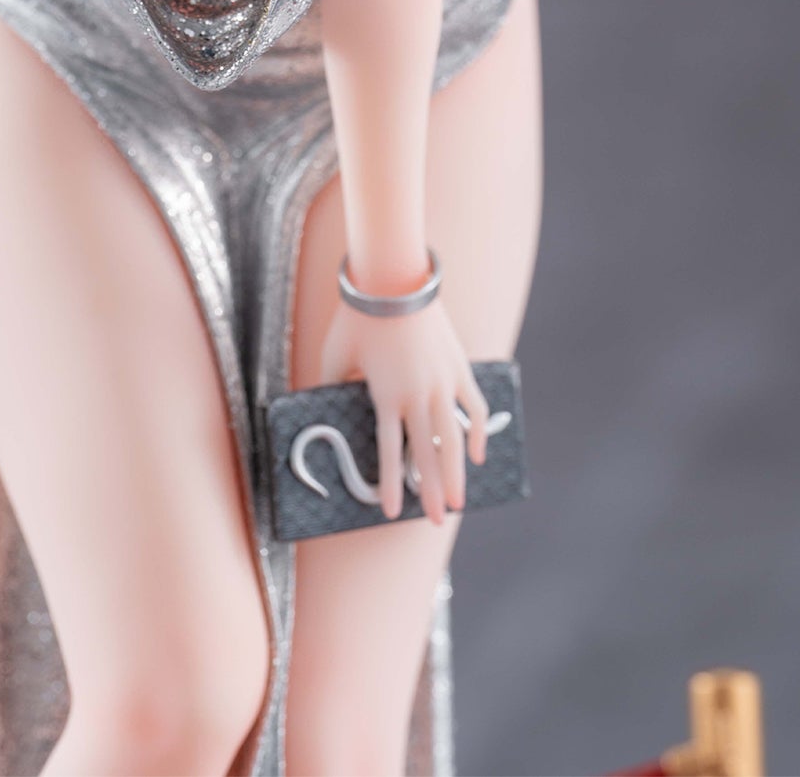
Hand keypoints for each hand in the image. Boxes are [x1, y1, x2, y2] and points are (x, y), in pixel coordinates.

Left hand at [317, 295, 488, 525]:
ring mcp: (443, 383)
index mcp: (386, 396)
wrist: (394, 279)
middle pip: (427, 455)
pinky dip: (476, 432)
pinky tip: (476, 454)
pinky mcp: (458, 368)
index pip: (390, 452)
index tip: (390, 512)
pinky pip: (472, 407)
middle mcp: (418, 396)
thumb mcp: (334, 354)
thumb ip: (329, 385)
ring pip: (453, 439)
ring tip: (460, 501)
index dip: (390, 483)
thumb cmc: (358, 316)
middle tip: (436, 520)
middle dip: (431, 492)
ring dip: (457, 473)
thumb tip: (322, 404)